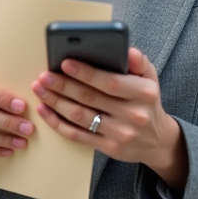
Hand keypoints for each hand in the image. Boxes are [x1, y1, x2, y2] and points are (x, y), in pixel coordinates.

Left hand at [31, 48, 188, 193]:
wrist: (157, 141)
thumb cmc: (147, 103)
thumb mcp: (150, 78)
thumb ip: (138, 62)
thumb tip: (126, 50)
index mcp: (143, 93)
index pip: (111, 82)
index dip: (86, 73)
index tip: (65, 63)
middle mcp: (133, 115)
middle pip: (90, 98)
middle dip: (63, 86)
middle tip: (44, 75)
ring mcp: (120, 134)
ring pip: (80, 116)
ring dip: (55, 101)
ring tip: (40, 88)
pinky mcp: (108, 148)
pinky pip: (77, 135)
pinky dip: (57, 122)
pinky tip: (45, 110)